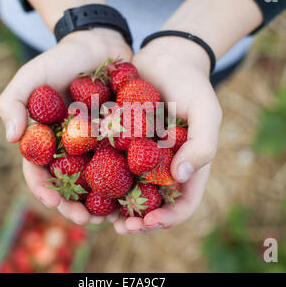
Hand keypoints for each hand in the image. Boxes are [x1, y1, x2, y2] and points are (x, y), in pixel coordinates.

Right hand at [0, 28, 131, 224]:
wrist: (98, 44)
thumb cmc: (60, 60)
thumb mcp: (30, 76)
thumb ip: (12, 102)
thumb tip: (10, 138)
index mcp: (46, 141)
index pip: (38, 172)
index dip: (44, 190)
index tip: (54, 203)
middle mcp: (71, 149)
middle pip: (71, 185)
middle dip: (77, 206)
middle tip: (88, 219)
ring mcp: (96, 146)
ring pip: (99, 181)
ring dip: (104, 202)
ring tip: (113, 218)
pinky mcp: (121, 139)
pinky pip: (125, 163)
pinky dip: (129, 180)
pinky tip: (137, 194)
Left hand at [112, 36, 222, 233]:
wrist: (165, 60)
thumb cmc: (192, 85)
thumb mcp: (206, 111)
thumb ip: (202, 144)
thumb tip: (181, 177)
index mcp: (184, 168)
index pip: (181, 204)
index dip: (167, 219)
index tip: (149, 222)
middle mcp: (159, 169)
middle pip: (149, 206)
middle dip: (134, 222)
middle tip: (118, 226)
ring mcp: (136, 158)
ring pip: (123, 192)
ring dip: (109, 207)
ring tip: (94, 214)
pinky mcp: (116, 143)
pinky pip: (104, 164)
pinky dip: (93, 177)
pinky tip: (78, 183)